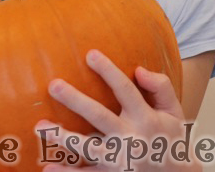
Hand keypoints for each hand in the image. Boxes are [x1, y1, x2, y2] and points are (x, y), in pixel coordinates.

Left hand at [34, 49, 201, 171]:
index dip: (108, 71)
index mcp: (145, 117)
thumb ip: (160, 86)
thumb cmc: (172, 138)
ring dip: (62, 137)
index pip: (125, 89)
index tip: (90, 53)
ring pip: (87, 147)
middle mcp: (131, 137)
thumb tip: (138, 69)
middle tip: (53, 85)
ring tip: (39, 126)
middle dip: (75, 100)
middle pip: (99, 116)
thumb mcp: (175, 111)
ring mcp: (120, 160)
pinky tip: (47, 167)